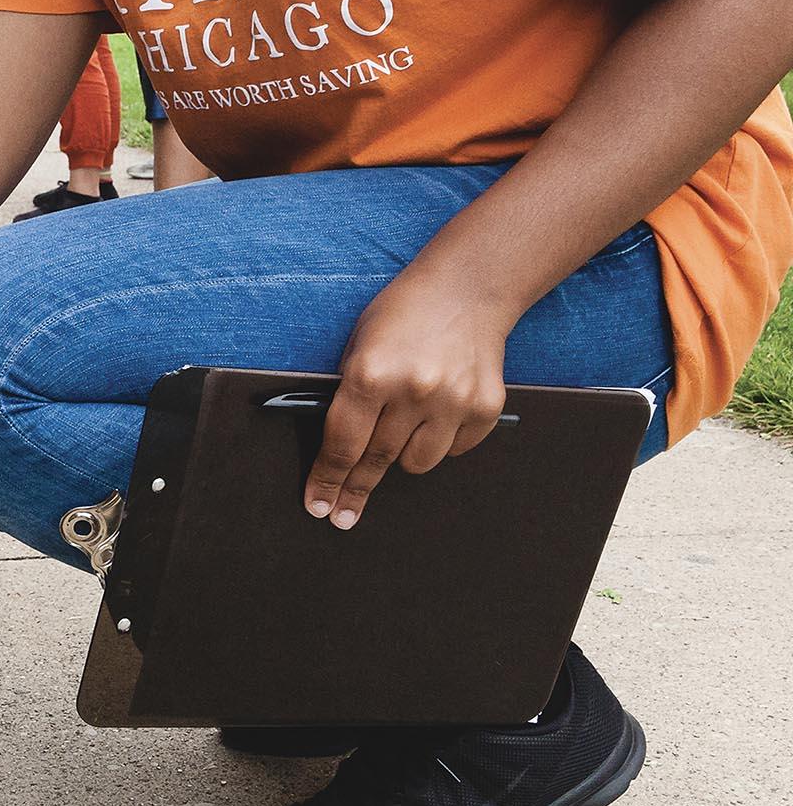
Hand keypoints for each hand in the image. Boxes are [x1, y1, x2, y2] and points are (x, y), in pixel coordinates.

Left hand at [304, 272, 512, 530]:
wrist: (466, 289)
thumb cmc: (401, 314)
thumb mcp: (358, 345)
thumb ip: (349, 395)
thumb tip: (337, 453)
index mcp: (371, 373)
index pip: (342, 444)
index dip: (328, 480)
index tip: (320, 507)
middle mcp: (413, 391)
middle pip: (376, 460)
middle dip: (355, 489)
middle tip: (344, 515)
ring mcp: (453, 402)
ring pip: (417, 463)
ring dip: (402, 456)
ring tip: (401, 427)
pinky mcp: (485, 408)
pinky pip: (453, 450)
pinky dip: (439, 440)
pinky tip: (435, 412)